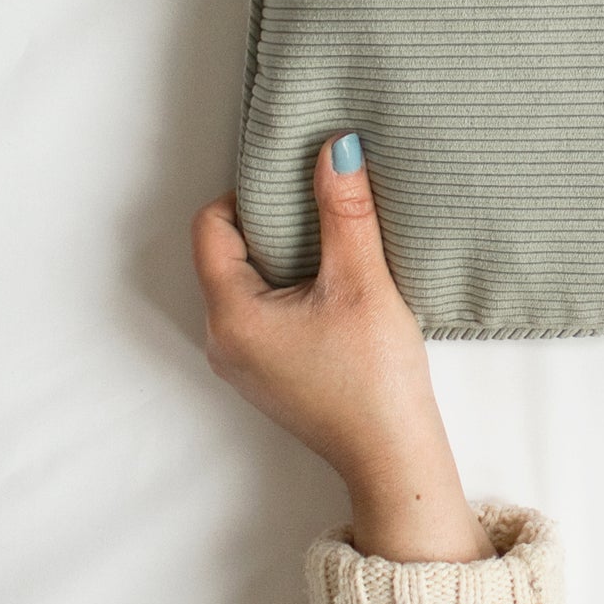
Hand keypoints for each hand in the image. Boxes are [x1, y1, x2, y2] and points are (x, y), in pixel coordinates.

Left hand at [192, 134, 493, 561]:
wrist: (392, 456)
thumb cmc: (373, 377)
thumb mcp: (362, 282)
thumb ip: (345, 211)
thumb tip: (336, 147)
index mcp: (231, 315)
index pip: (211, 227)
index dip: (250, 193)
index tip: (298, 180)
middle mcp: (223, 339)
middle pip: (226, 252)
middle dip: (271, 220)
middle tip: (320, 201)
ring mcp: (243, 360)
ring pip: (247, 281)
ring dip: (285, 253)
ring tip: (334, 239)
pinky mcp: (269, 372)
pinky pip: (263, 309)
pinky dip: (292, 284)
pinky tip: (336, 283)